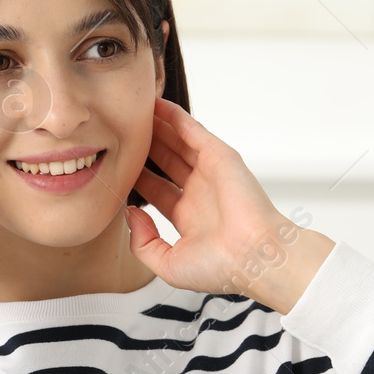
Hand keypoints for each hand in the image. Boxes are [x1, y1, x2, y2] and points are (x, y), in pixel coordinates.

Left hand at [126, 97, 332, 313]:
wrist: (255, 257)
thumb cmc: (220, 267)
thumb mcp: (169, 265)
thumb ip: (143, 244)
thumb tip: (130, 214)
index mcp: (189, 219)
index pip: (157, 191)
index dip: (137, 177)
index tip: (117, 166)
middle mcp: (199, 194)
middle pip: (166, 163)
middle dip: (146, 148)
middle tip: (123, 132)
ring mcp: (211, 174)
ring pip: (178, 144)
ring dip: (159, 128)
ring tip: (136, 111)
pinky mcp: (221, 157)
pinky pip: (194, 132)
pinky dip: (176, 118)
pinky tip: (158, 106)